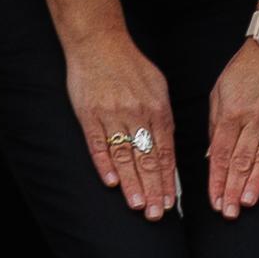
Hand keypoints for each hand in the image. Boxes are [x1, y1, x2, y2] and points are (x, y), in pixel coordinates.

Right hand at [64, 28, 177, 219]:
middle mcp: (136, 114)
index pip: (165, 152)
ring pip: (124, 155)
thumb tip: (169, 150)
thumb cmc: (131, 66)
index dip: (167, 180)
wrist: (99, 43)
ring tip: (137, 205)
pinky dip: (104, 163)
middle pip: (147, 159)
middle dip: (153, 189)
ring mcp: (111, 114)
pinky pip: (97, 143)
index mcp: (157, 109)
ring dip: (131, 183)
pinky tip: (111, 182)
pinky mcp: (88, 114)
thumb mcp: (158, 87)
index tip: (169, 202)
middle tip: (156, 214)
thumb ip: (164, 118)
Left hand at [205, 40, 258, 218]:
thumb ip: (215, 124)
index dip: (217, 180)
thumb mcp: (220, 92)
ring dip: (255, 184)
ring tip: (247, 202)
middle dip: (233, 189)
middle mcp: (253, 119)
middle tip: (229, 211)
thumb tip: (212, 155)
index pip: (221, 154)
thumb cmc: (246, 68)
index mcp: (231, 113)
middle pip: (241, 161)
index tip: (215, 199)